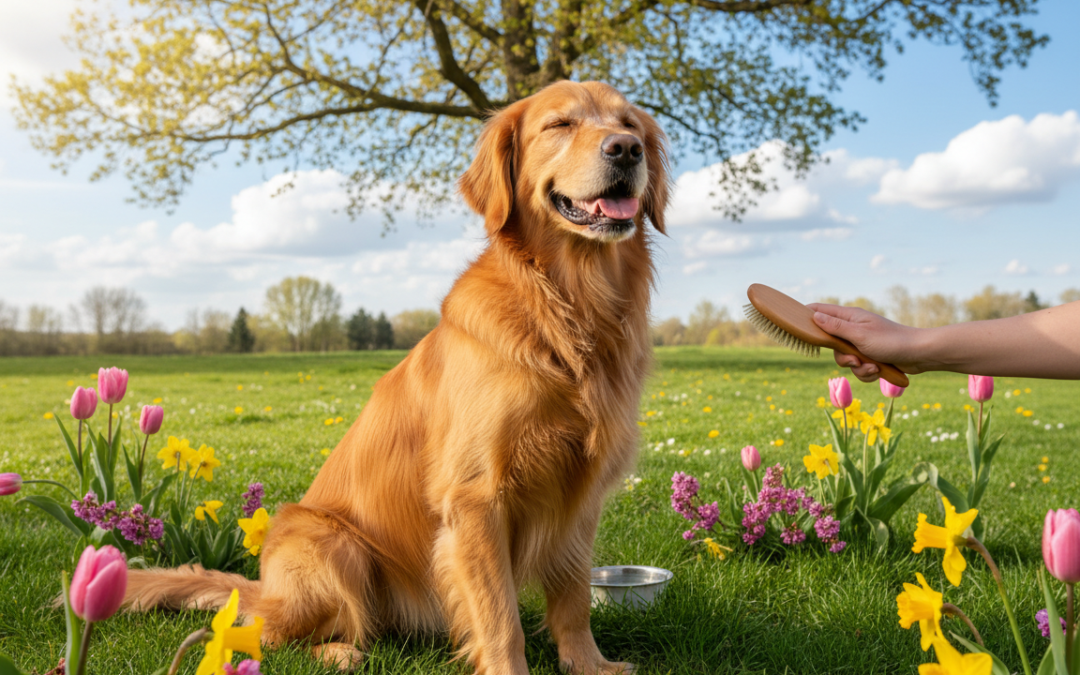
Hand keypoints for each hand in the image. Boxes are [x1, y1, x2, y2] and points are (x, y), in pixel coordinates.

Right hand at [804, 303, 925, 381]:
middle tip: (854, 358)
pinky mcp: (870, 356)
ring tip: (872, 366)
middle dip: (841, 356)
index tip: (795, 327)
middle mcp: (853, 328)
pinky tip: (877, 370)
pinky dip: (866, 372)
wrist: (919, 355)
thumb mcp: (859, 335)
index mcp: (850, 317)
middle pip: (830, 343)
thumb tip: (813, 316)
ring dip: (856, 367)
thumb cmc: (891, 341)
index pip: (820, 310)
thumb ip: (835, 327)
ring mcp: (862, 342)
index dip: (806, 317)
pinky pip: (857, 368)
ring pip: (844, 359)